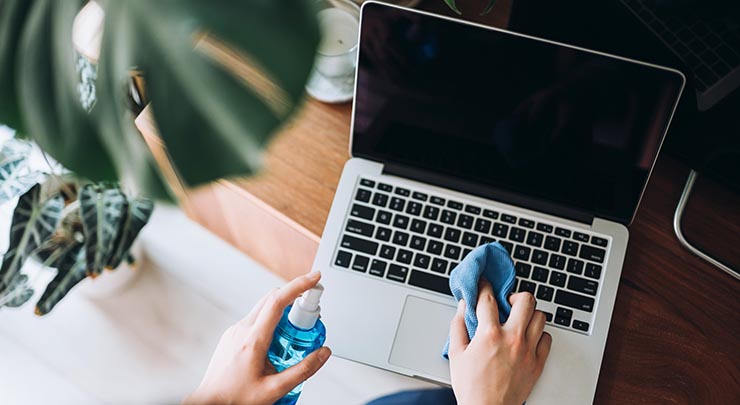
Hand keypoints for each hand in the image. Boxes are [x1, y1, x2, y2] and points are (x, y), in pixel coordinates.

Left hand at [184, 272, 331, 404]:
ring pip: (263, 308)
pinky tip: (276, 345)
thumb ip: (303, 370)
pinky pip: (255, 319)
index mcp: (253, 340)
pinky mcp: (231, 336)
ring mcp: (234, 331)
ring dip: (282, 312)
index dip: (299, 285)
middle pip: (271, 299)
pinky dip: (271, 322)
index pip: (278, 301)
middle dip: (294, 298)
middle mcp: (241, 330)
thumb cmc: (236, 399)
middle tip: (310, 313)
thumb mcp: (275, 389)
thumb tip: (323, 353)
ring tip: (294, 337)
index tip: (314, 278)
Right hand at [448, 281, 551, 404]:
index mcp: (489, 334)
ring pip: (540, 317)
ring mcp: (528, 351)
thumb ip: (458, 325)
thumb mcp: (456, 353)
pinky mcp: (537, 363)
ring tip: (520, 319)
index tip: (484, 284)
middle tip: (509, 302)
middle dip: (516, 295)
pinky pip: (547, 339)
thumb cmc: (471, 387)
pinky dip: (539, 335)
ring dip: (530, 314)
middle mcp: (512, 339)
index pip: (488, 298)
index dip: (485, 286)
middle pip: (525, 300)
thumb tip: (463, 307)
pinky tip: (528, 338)